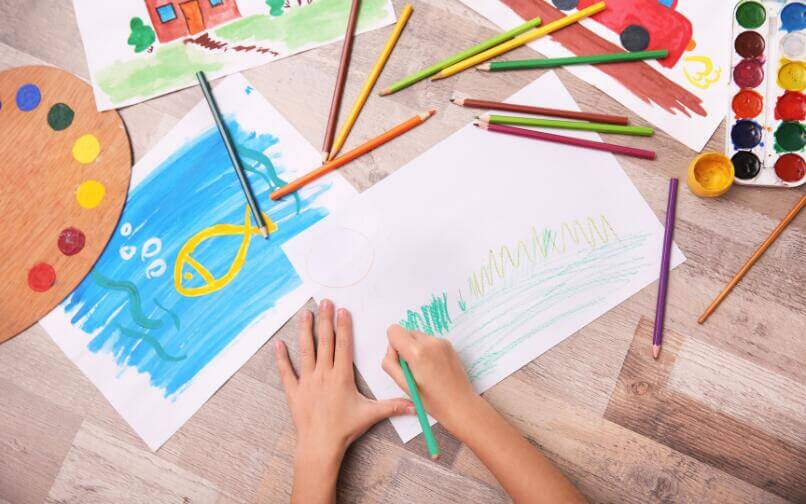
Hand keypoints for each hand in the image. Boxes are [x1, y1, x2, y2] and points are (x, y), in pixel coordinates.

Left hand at [275, 301, 413, 502]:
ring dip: (305, 331)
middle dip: (325, 320)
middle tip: (325, 302)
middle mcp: (323, 374)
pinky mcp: (294, 391)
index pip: (343, 346)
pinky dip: (282, 358)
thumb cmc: (344, 429)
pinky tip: (279, 344)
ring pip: (306, 350)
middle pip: (324, 342)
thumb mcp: (370, 415)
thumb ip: (392, 406)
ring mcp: (307, 381)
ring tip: (306, 313)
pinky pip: (287, 372)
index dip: (343, 327)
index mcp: (341, 376)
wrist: (320, 446)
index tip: (343, 310)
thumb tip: (413, 405)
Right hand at [382, 324, 479, 432]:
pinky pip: (429, 341)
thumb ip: (390, 363)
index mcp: (416, 351)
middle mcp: (430, 341)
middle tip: (412, 369)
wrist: (460, 404)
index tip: (401, 361)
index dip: (393, 346)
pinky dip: (427, 350)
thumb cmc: (432, 400)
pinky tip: (433, 368)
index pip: (393, 330)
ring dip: (416, 349)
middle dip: (405, 347)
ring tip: (424, 370)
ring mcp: (441, 342)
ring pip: (418, 337)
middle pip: (406, 332)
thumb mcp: (403, 385)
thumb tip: (391, 350)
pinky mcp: (449, 345)